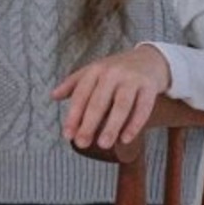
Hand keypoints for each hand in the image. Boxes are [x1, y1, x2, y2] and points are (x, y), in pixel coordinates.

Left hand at [52, 44, 171, 149]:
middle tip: (82, 144)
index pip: (81, 95)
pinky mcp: (150, 86)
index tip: (68, 135)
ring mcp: (132, 79)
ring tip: (103, 145)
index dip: (73, 116)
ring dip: (112, 126)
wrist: (150, 59)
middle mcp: (113, 73)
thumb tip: (53, 96)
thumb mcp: (94, 72)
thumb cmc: (116, 70)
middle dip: (89, 124)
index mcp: (96, 70)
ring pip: (121, 105)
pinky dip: (134, 124)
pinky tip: (125, 139)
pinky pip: (142, 108)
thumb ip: (73, 84)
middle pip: (99, 102)